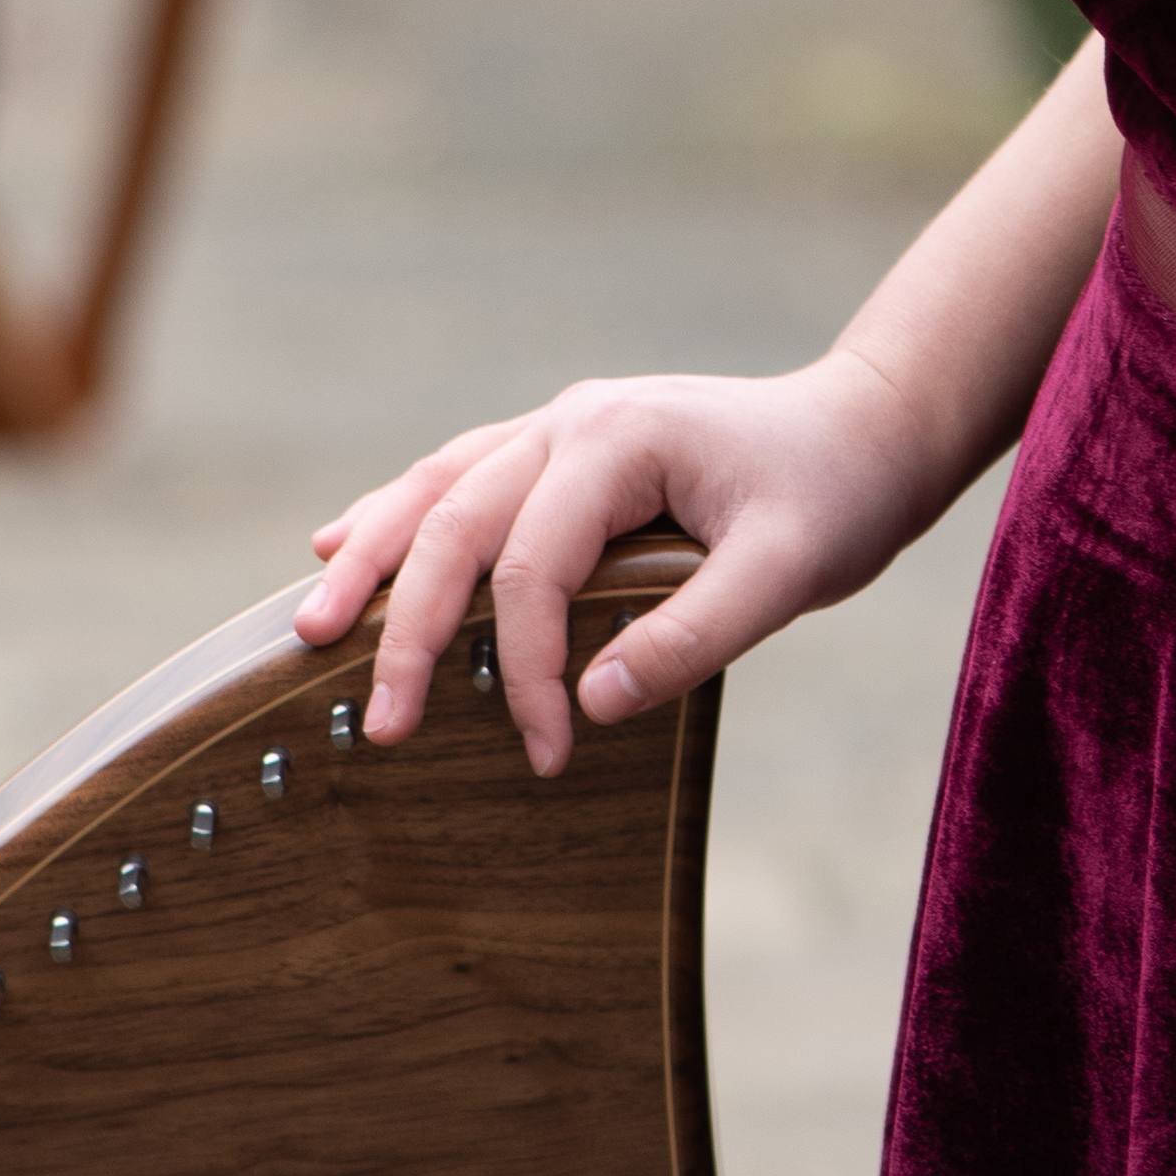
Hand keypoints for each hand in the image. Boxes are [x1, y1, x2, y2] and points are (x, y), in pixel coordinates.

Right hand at [295, 353, 949, 775]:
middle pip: (456, 524)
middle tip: (380, 725)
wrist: (865, 429)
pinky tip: (339, 541)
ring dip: (371, 559)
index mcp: (619, 441)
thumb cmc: (835, 497)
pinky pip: (457, 477)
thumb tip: (595, 702)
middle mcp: (570, 423)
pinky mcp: (561, 448)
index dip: (527, 667)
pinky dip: (396, 513)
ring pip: (434, 490)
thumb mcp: (792, 573)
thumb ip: (695, 636)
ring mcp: (559, 428)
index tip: (549, 752)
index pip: (533, 566)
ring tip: (310, 630)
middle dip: (405, 627)